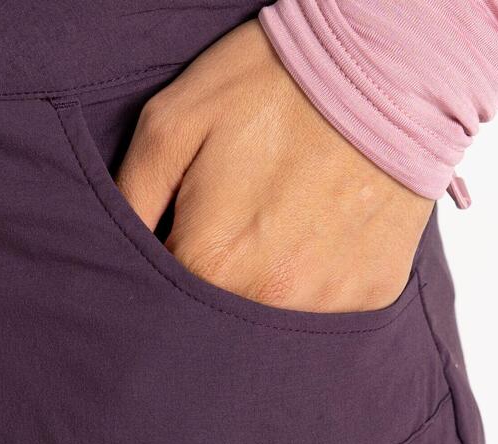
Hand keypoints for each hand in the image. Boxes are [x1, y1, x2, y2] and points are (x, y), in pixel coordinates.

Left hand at [116, 20, 434, 313]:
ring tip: (282, 227)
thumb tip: (112, 252)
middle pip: (219, 321)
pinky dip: (319, 280)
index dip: (167, 272)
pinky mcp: (369, 296)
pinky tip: (322, 235)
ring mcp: (325, 302)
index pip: (163, 304)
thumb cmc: (273, 86)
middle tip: (236, 228)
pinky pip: (328, 308)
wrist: (385, 68)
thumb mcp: (172, 122)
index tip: (183, 240)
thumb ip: (130, 197)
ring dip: (269, 285)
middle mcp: (269, 297)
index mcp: (211, 262)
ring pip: (274, 321)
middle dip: (217, 284)